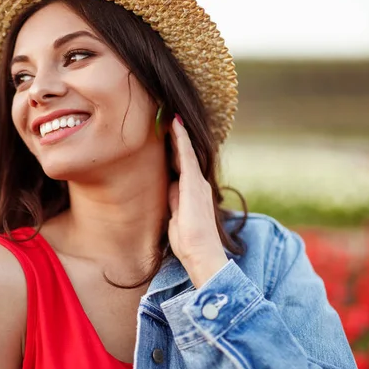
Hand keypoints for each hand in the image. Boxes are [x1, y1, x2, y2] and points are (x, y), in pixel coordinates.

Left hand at [167, 115, 228, 287]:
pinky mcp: (194, 183)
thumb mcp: (176, 218)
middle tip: (169, 118)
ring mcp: (197, 182)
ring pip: (187, 152)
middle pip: (186, 156)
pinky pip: (187, 155)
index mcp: (193, 193)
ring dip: (179, 134)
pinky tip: (175, 125)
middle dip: (178, 138)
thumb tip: (170, 188)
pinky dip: (181, 139)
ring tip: (171, 115)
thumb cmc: (188, 242)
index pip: (182, 167)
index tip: (167, 135)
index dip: (175, 151)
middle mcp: (198, 184)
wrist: (201, 253)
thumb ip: (174, 201)